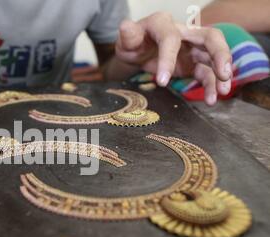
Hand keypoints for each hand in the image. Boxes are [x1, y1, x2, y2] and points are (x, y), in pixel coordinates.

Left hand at [116, 12, 232, 104]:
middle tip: (224, 74)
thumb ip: (127, 34)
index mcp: (163, 24)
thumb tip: (125, 26)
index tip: (162, 81)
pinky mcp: (193, 63)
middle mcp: (183, 32)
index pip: (171, 39)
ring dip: (220, 73)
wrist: (136, 50)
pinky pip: (206, 72)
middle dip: (220, 54)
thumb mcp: (126, 39)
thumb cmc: (132, 42)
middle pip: (210, 37)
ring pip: (213, 56)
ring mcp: (191, 48)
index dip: (168, 59)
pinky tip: (211, 99)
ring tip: (222, 93)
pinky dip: (210, 85)